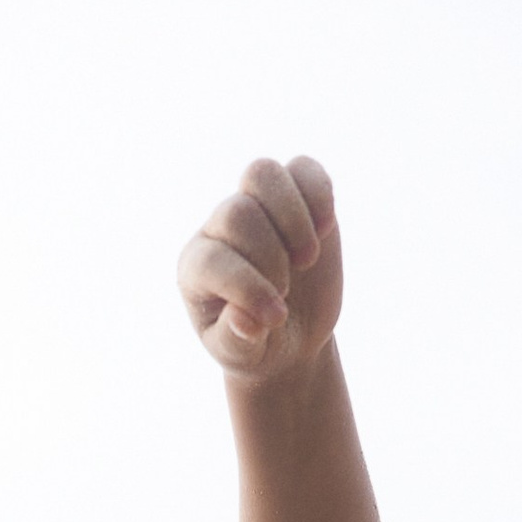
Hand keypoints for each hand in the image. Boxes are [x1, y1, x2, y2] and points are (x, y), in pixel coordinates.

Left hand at [178, 153, 342, 388]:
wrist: (290, 335)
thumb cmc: (255, 345)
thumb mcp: (241, 354)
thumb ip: (237, 340)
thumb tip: (245, 319)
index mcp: (196, 267)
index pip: (212, 259)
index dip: (247, 287)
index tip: (276, 319)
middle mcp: (219, 229)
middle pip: (237, 213)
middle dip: (270, 255)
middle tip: (286, 288)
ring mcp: (257, 207)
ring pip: (261, 173)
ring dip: (292, 216)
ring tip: (306, 257)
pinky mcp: (296, 197)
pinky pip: (303, 167)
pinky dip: (319, 193)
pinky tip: (325, 229)